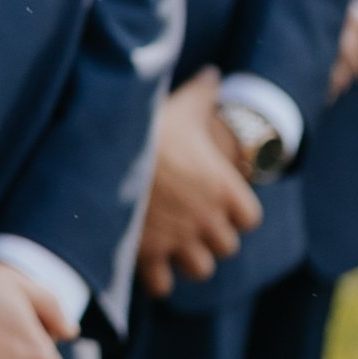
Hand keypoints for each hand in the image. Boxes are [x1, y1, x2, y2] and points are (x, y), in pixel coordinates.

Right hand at [136, 66, 264, 298]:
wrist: (107, 156)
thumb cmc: (150, 129)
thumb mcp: (182, 106)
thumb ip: (203, 92)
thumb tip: (214, 72)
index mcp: (224, 189)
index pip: (250, 218)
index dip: (235, 213)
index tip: (219, 204)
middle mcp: (207, 220)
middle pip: (226, 246)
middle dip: (211, 239)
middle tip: (192, 225)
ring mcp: (179, 241)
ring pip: (200, 269)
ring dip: (189, 261)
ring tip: (171, 246)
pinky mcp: (148, 256)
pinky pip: (162, 285)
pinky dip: (155, 279)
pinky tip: (144, 261)